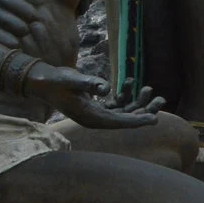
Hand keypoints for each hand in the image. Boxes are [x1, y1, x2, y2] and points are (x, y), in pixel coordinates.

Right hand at [31, 65, 161, 128]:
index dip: (137, 121)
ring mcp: (94, 114)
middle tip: (161, 99)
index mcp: (90, 118)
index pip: (118, 123)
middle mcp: (94, 119)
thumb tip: (106, 87)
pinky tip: (130, 83)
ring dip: (136, 103)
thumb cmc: (56, 81)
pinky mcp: (94, 106)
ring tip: (149, 89)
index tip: (155, 119)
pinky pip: (114, 105)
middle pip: (124, 119)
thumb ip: (89, 84)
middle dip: (143, 111)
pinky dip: (124, 96)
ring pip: (121, 112)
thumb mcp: (72, 80)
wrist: (42, 81)